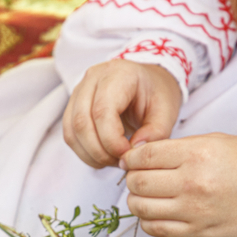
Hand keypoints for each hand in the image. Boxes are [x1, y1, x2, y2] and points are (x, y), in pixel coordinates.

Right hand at [62, 59, 181, 168]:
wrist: (147, 83)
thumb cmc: (157, 96)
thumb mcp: (167, 112)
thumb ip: (156, 133)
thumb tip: (134, 151)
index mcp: (119, 74)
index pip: (102, 110)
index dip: (112, 140)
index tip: (128, 154)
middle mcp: (93, 78)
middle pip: (82, 122)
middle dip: (101, 151)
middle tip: (121, 162)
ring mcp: (79, 91)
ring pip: (72, 131)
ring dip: (91, 154)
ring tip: (114, 160)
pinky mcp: (73, 107)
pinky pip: (70, 135)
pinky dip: (84, 153)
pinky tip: (103, 157)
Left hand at [121, 133, 236, 236]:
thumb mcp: (216, 142)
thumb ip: (179, 148)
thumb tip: (142, 156)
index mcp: (197, 154)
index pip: (143, 155)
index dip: (130, 157)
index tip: (130, 160)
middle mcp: (192, 183)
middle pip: (137, 182)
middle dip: (131, 178)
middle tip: (138, 177)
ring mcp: (194, 211)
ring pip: (141, 207)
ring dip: (136, 200)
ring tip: (147, 195)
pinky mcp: (198, 233)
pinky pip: (156, 229)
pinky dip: (148, 220)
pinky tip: (157, 212)